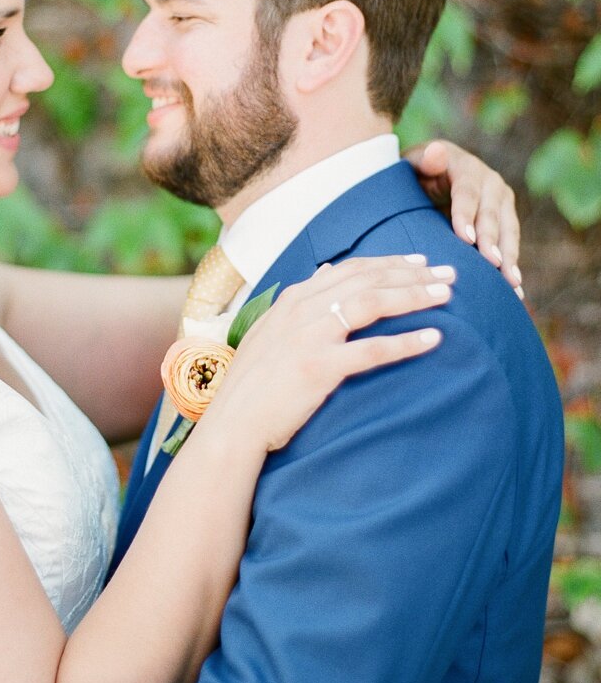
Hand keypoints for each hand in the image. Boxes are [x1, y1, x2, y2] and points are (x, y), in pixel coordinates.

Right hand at [204, 257, 451, 453]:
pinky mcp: (319, 367)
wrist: (234, 420)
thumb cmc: (254, 380)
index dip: (389, 262)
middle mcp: (301, 311)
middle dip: (412, 274)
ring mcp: (309, 337)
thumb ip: (300, 301)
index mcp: (292, 299)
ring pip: (371, 305)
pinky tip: (434, 338)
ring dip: (413, 297)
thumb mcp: (270, 330)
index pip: (350, 270)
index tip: (421, 261)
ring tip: (447, 297)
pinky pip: (372, 350)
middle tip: (449, 274)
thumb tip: (325, 270)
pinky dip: (406, 342)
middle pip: (367, 281)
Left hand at [405, 139, 521, 293]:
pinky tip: (514, 287)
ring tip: (510, 281)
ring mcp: (501, 202)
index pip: (467, 193)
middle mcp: (490, 183)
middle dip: (492, 240)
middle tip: (492, 264)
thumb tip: (436, 152)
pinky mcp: (505, 219)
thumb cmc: (416, 171)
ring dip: (510, 256)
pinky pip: (510, 242)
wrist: (430, 172)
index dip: (466, 215)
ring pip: (508, 230)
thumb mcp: (416, 161)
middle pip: (492, 214)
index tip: (465, 238)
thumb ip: (426, 160)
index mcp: (467, 168)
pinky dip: (512, 264)